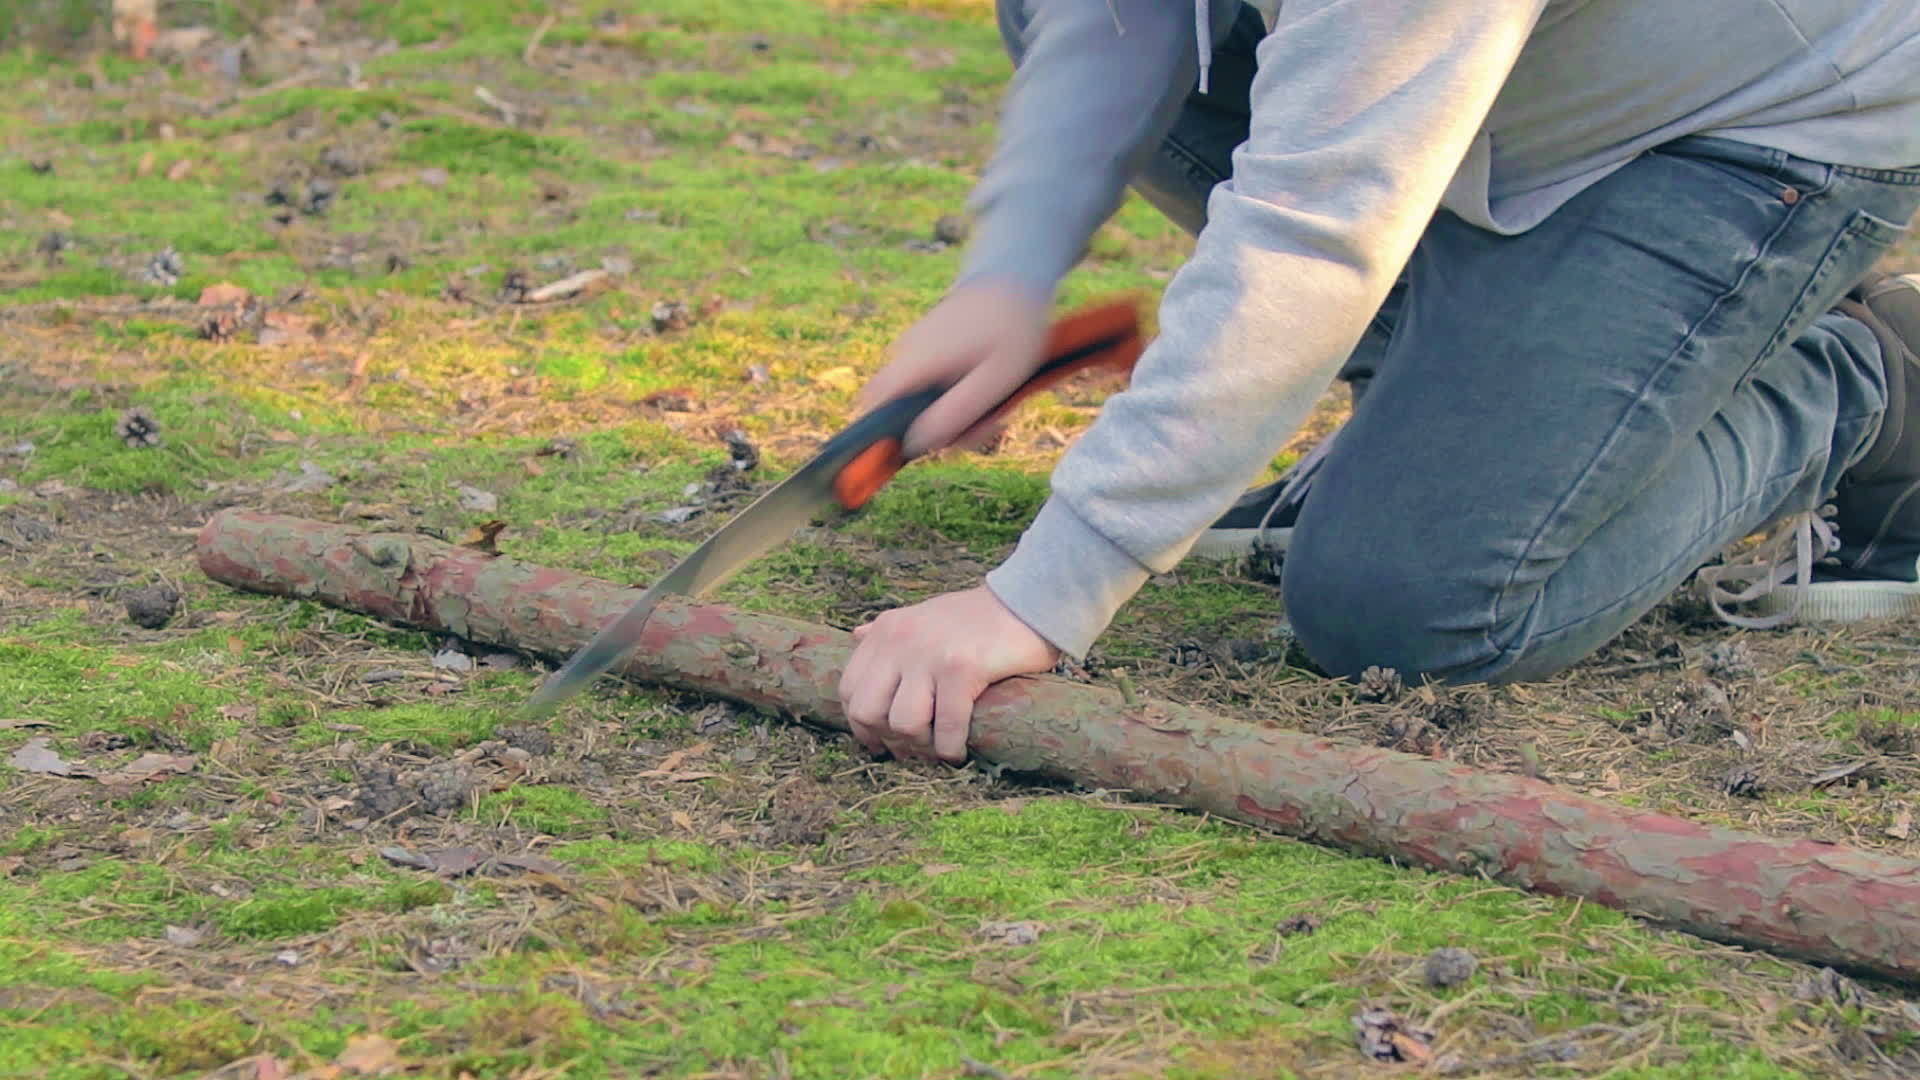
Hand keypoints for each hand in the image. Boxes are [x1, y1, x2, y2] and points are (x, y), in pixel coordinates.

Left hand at [839, 586, 1060, 763]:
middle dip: (889, 738)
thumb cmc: (977, 616)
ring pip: (903, 724)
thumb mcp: (921, 614)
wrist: (1027, 600)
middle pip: (867, 711)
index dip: (861, 725)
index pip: (850, 689)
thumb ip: (887, 631)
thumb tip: (855, 636)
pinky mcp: (961, 669)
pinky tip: (960, 751)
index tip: (882, 741)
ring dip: (922, 746)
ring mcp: (929, 655)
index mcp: (886, 631)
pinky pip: (946, 726)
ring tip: (940, 746)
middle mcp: (900, 641)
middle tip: (915, 748)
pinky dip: (951, 748)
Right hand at [857, 278, 1052, 457]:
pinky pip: (933, 382)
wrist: (1017, 277)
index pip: (870, 406)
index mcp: (912, 364)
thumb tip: (914, 446)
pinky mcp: (930, 347)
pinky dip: (959, 393)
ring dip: (956, 413)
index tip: (914, 451)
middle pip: (901, 411)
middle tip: (986, 424)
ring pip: (921, 399)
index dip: (880, 436)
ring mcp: (916, 349)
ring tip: (996, 403)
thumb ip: (953, 415)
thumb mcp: (992, 381)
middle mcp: (905, 355)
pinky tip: (989, 385)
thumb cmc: (1010, 329)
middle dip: (940, 430)